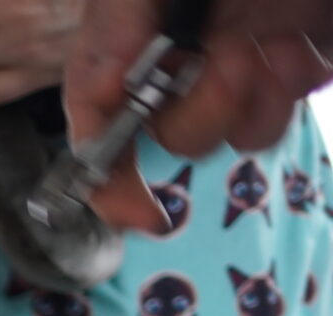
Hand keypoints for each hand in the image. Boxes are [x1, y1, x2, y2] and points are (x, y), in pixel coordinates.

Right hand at [70, 0, 331, 228]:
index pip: (95, 117)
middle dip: (202, 109)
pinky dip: (291, 87)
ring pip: (227, 137)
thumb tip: (104, 93)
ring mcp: (239, 64)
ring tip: (280, 43)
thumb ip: (117, 25)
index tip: (139, 207)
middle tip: (232, 57)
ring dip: (255, 100)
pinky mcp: (290, 70)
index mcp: (139, 30)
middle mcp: (182, 54)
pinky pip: (275, 117)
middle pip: (168, 134)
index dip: (105, 173)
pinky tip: (304, 44)